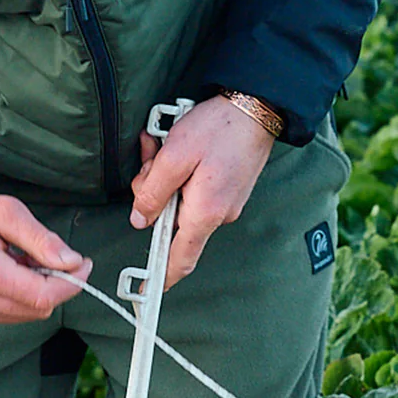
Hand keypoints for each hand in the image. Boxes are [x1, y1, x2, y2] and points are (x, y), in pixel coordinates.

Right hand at [0, 171, 91, 328]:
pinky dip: (14, 298)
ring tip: (15, 259)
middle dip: (53, 285)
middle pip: (36, 309)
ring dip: (32, 292)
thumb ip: (40, 239)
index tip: (83, 264)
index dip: (71, 283)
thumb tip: (72, 263)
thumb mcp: (3, 209)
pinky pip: (4, 317)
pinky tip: (0, 273)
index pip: (42, 296)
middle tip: (48, 255)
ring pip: (22, 316)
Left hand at [129, 95, 274, 289]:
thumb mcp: (174, 156)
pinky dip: (181, 170)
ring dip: (165, 175)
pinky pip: (194, 188)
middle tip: (150, 156)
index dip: (161, 276)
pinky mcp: (228, 188)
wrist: (258, 106)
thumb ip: (153, 191)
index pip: (181, 258)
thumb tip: (140, 219)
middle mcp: (219, 214)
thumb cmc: (218, 128)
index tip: (145, 292)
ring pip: (180, 200)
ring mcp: (226, 201)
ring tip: (164, 141)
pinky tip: (177, 143)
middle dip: (152, 193)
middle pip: (171, 220)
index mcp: (205, 212)